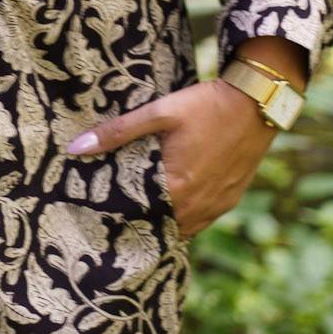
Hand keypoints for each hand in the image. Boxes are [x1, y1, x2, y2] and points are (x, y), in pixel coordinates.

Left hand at [64, 77, 279, 241]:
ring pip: (182, 229)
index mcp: (176, 185)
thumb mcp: (159, 112)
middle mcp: (197, 203)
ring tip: (138, 220)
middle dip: (137, 225)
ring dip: (162, 226)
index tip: (97, 218)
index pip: (137, 215)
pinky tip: (170, 212)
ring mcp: (216, 205)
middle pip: (159, 226)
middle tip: (112, 222)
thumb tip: (75, 148)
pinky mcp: (230, 200)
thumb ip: (117, 132)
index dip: (116, 219)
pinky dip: (184, 221)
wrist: (257, 104)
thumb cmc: (206, 105)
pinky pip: (201, 222)